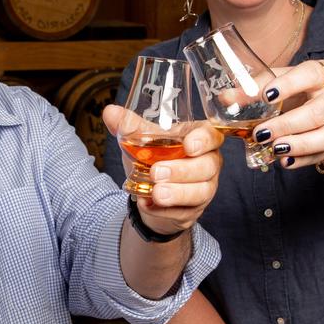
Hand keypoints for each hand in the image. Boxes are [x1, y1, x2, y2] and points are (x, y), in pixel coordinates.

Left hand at [104, 106, 223, 234]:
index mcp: (199, 139)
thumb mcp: (142, 141)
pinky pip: (184, 211)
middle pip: (207, 166)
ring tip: (155, 193)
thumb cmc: (154, 158)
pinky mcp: (194, 209)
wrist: (150, 192)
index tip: (188, 146)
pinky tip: (148, 204)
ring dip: (177, 193)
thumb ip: (129, 126)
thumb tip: (110, 112)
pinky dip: (164, 210)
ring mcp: (205, 188)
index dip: (204, 140)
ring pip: (200, 192)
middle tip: (156, 172)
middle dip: (182, 171)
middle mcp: (208, 162)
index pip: (212, 136)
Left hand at [253, 60, 323, 168]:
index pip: (309, 75)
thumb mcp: (281, 83)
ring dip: (298, 145)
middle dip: (287, 124)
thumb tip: (225, 98)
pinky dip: (302, 160)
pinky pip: (322, 154)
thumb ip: (255, 89)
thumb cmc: (301, 91)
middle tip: (261, 133)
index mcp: (322, 73)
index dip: (289, 85)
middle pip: (317, 112)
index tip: (267, 95)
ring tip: (274, 149)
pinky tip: (284, 162)